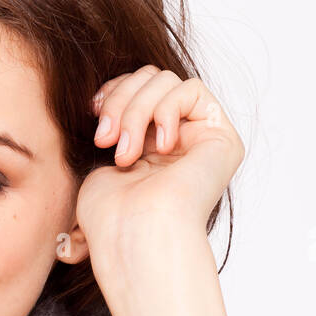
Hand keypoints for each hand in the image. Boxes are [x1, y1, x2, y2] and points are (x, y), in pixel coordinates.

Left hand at [74, 65, 243, 271]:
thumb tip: (99, 99)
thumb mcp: (99, 157)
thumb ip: (113, 119)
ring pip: (166, 81)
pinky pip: (192, 90)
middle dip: (121, 103)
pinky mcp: (222, 139)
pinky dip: (166, 111)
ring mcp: (200, 140)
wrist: (134, 236)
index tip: (93, 112)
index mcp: (148, 147)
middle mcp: (177, 142)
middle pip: (150, 78)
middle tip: (105, 141)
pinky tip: (161, 148)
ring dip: (136, 112)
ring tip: (126, 154)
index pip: (135, 87)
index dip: (114, 91)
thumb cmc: (111, 214)